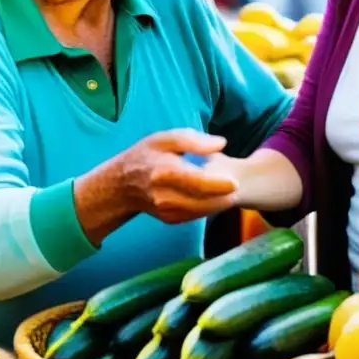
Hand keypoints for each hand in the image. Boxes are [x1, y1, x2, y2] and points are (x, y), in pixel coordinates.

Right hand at [118, 129, 239, 224]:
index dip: (217, 184)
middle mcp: (163, 195)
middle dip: (224, 197)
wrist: (122, 184)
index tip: (235, 182)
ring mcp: (165, 210)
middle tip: (237, 187)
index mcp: (164, 171)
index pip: (195, 182)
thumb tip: (221, 143)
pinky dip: (208, 208)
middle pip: (202, 201)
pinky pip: (195, 215)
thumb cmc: (147, 155)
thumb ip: (193, 140)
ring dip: (219, 204)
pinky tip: (215, 197)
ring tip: (230, 192)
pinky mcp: (169, 219)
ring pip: (201, 211)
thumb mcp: (165, 139)